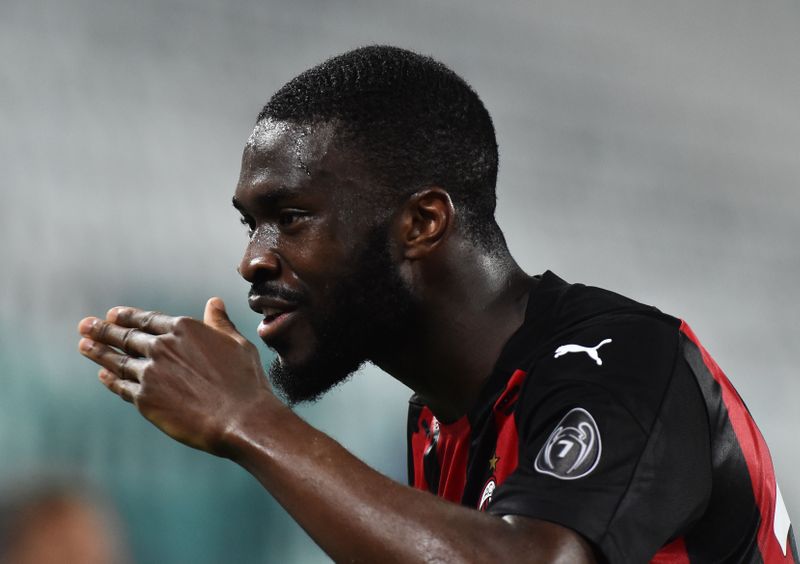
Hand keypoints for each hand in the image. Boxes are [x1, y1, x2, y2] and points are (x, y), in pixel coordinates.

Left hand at [77, 297, 273, 454]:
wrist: (240, 419)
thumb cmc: (245, 381)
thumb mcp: (237, 344)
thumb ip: (220, 324)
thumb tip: (214, 303)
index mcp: (184, 329)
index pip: (148, 320)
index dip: (128, 316)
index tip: (113, 314)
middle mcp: (162, 347)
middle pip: (126, 337)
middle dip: (103, 330)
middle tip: (85, 326)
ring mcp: (150, 373)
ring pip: (118, 360)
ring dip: (98, 351)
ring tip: (83, 345)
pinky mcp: (144, 399)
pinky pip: (121, 386)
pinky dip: (110, 379)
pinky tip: (103, 375)